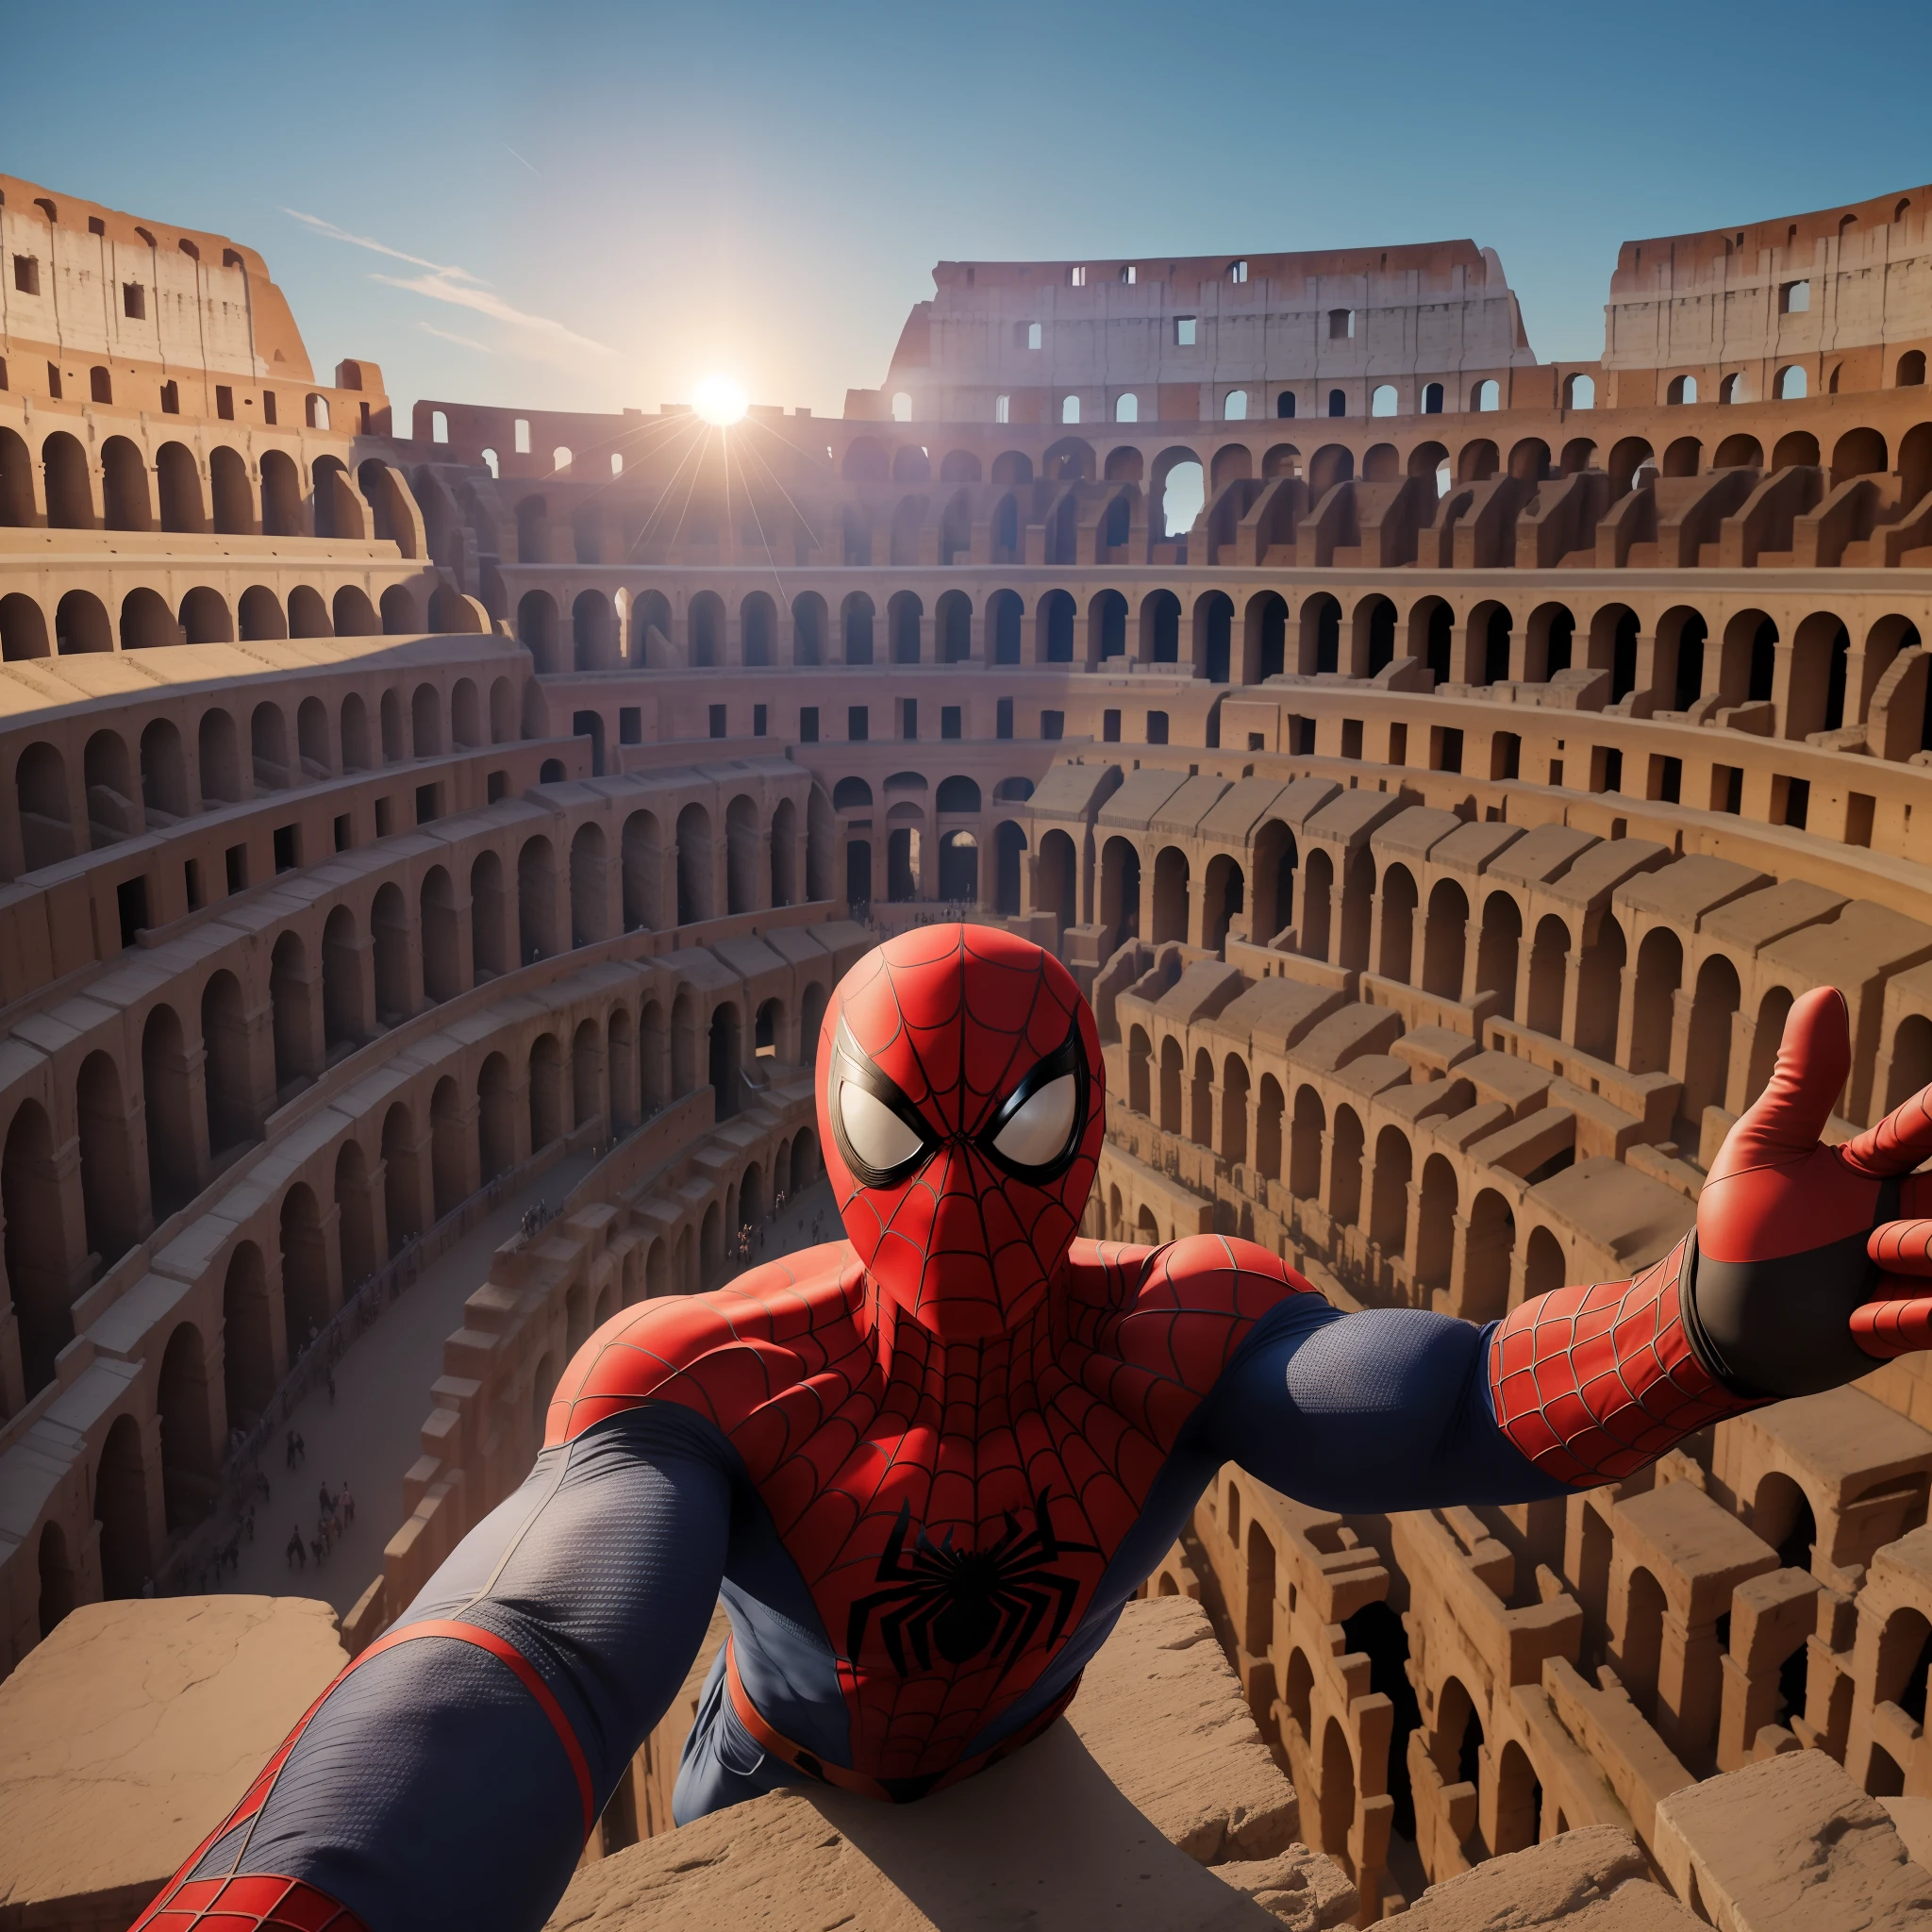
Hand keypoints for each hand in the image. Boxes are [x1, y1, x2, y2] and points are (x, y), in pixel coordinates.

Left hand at [1692, 985, 1931, 1395]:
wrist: (1713, 1312)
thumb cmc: (1740, 1222)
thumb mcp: (1766, 1147)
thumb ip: (1804, 1080)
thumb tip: (1826, 993)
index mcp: (1880, 1166)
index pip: (1930, 1125)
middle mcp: (1906, 1214)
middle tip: (1919, 1202)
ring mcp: (1909, 1271)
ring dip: (1930, 1247)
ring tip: (1875, 1252)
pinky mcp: (1903, 1324)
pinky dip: (1915, 1314)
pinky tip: (1861, 1314)